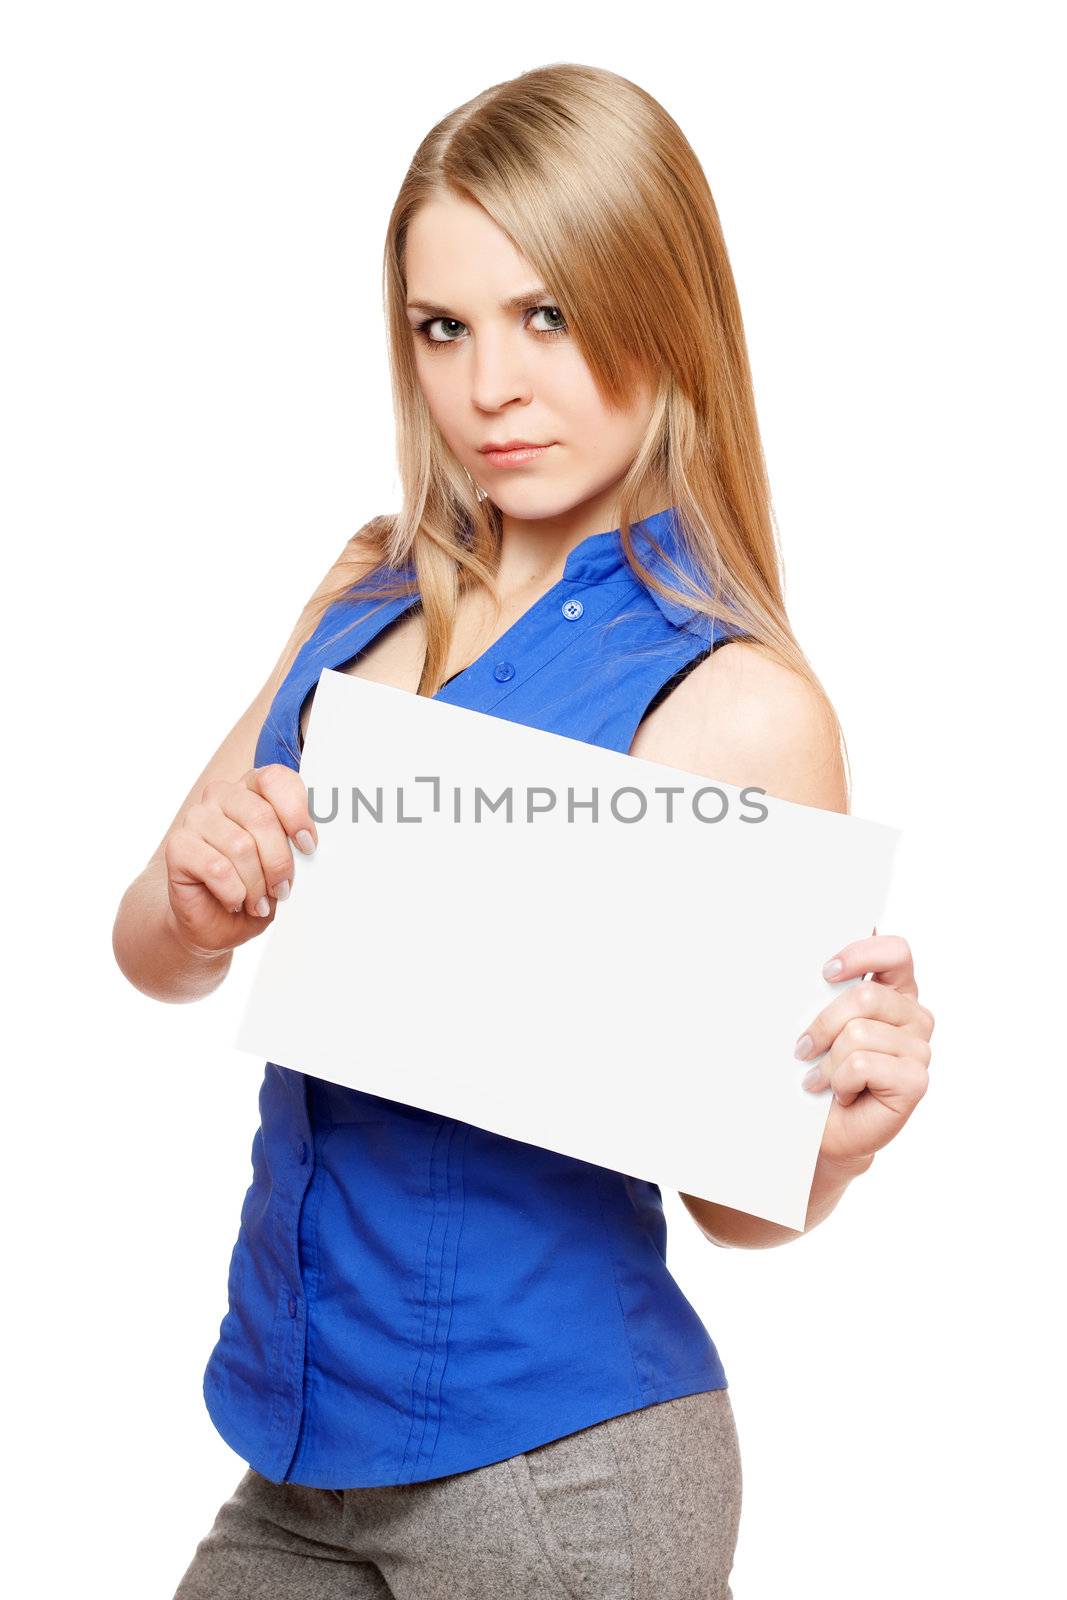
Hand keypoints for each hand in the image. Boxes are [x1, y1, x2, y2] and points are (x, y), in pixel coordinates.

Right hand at [163, 765, 318, 956]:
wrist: (215, 922)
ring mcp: (197, 818)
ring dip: (257, 884)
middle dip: (279, 861)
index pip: (275, 779)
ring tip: (259, 902)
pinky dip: (234, 892)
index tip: (308, 846)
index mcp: (253, 789)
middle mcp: (222, 795)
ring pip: (240, 846)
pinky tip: (235, 902)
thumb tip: (313, 843)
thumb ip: (297, 846)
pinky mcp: (179, 846)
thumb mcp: (285, 865)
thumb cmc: (254, 889)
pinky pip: (216, 868)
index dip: (296, 812)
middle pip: (261, 816)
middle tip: (283, 889)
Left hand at [794, 931, 933, 1170]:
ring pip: (858, 1033)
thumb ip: (828, 989)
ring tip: (823, 1078)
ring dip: (828, 1061)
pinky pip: (863, 1064)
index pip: (895, 951)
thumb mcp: (820, 1021)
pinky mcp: (916, 1080)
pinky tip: (842, 1093)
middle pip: (866, 997)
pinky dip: (840, 1081)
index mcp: (896, 990)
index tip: (826, 973)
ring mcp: (919, 1049)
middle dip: (823, 1024)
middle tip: (804, 1048)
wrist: (824, 1128)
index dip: (861, 954)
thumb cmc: (821, 1070)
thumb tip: (819, 965)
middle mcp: (913, 1016)